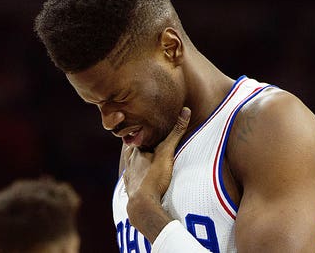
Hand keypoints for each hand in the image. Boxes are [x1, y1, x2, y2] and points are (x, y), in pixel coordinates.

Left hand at [123, 107, 190, 241]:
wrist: (142, 203)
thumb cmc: (154, 176)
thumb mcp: (166, 152)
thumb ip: (176, 133)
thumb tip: (186, 110)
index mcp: (136, 150)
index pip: (138, 135)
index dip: (143, 131)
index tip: (146, 125)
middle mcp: (129, 161)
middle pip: (133, 149)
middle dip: (138, 144)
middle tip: (145, 140)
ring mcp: (128, 175)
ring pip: (129, 163)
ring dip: (134, 160)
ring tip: (140, 157)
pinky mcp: (130, 188)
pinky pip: (130, 179)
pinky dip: (134, 176)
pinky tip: (136, 177)